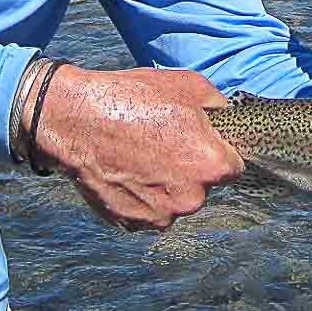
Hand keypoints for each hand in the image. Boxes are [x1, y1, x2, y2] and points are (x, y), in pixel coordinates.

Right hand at [28, 65, 241, 231]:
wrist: (78, 119)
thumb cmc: (133, 98)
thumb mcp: (190, 86)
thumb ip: (218, 109)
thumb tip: (227, 119)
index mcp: (212, 165)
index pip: (233, 166)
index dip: (216, 151)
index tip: (197, 142)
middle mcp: (192, 198)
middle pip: (202, 186)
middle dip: (190, 168)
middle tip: (163, 145)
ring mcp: (161, 215)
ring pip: (175, 201)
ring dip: (165, 185)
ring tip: (141, 157)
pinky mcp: (134, 224)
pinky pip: (149, 212)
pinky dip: (142, 197)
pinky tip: (127, 171)